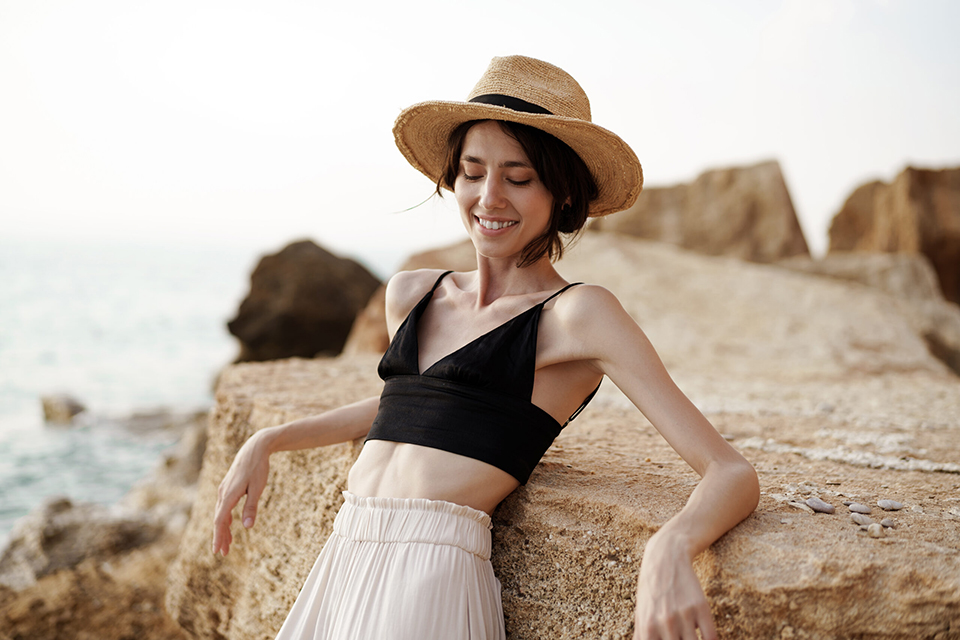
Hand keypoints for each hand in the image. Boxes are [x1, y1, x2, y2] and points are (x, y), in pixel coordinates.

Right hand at [211, 431, 271, 555]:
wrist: (255, 447)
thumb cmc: (258, 467)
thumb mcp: (258, 488)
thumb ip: (251, 507)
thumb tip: (247, 527)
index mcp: (229, 494)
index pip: (219, 520)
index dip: (218, 536)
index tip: (217, 550)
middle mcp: (223, 493)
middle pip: (218, 519)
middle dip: (220, 536)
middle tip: (223, 553)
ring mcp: (224, 489)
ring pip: (220, 513)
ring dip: (223, 529)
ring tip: (228, 544)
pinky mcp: (228, 487)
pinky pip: (224, 506)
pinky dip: (226, 518)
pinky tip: (230, 524)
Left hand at [632, 535, 716, 639]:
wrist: (666, 557)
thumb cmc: (651, 590)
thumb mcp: (640, 613)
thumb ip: (641, 637)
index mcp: (646, 627)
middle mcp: (664, 623)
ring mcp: (684, 615)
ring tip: (691, 638)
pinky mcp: (701, 607)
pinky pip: (711, 638)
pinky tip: (707, 638)